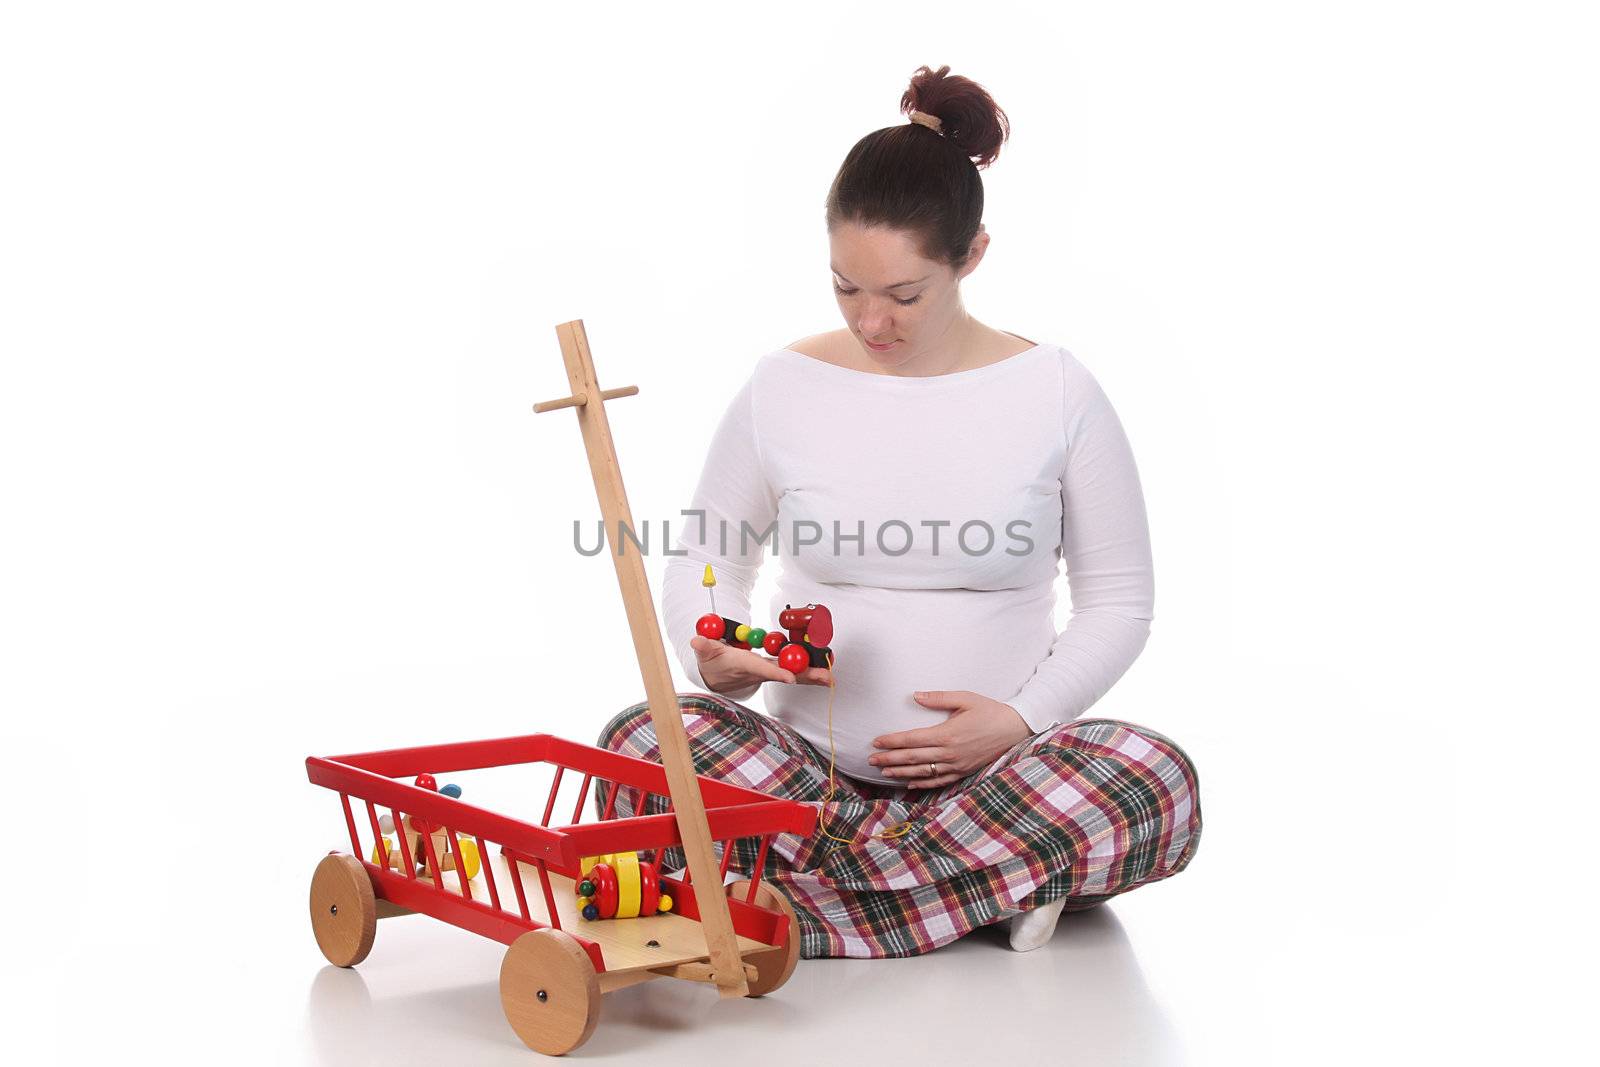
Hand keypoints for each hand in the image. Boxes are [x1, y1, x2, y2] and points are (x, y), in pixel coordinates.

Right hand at [691, 635, 835, 694]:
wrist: (716, 676)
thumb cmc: (712, 663)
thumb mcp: (705, 653)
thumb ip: (703, 646)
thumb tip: (697, 640)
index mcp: (744, 665)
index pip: (761, 669)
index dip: (776, 674)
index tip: (790, 678)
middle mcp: (760, 671)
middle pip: (786, 673)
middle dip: (806, 676)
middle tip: (827, 677)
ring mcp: (769, 671)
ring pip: (793, 673)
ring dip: (812, 674)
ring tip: (831, 676)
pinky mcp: (773, 669)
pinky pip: (794, 669)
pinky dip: (809, 670)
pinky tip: (824, 670)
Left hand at [868, 690, 1030, 789]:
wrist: (1015, 729)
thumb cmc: (990, 711)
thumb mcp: (965, 698)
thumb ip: (938, 698)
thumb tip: (915, 696)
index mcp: (947, 734)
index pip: (911, 740)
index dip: (892, 742)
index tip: (876, 742)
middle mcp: (949, 753)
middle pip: (912, 759)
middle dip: (890, 759)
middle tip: (871, 760)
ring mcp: (956, 766)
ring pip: (923, 773)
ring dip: (901, 773)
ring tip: (884, 772)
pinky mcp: (964, 772)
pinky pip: (939, 781)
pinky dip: (922, 784)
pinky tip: (909, 784)